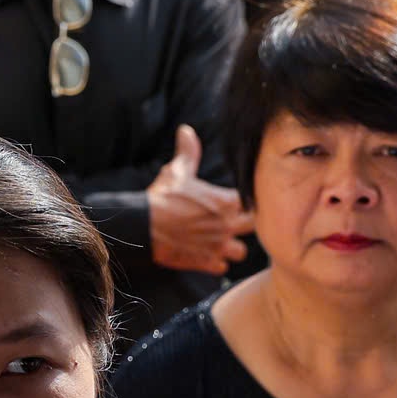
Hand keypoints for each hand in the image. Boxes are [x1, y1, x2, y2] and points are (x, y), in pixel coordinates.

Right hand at [146, 125, 252, 275]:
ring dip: (232, 247)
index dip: (246, 202)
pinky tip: (206, 254)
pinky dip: (216, 262)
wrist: (144, 225)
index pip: (252, 202)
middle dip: (244, 225)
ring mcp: (217, 246)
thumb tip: (186, 130)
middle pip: (253, 227)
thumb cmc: (163, 196)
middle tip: (231, 221)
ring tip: (221, 241)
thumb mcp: (177, 171)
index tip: (235, 202)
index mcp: (225, 202)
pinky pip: (222, 268)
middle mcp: (226, 225)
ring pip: (241, 252)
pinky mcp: (205, 262)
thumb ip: (188, 152)